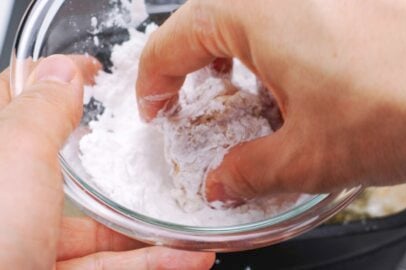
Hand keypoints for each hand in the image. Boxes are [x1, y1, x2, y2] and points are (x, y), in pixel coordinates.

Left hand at [0, 55, 213, 268]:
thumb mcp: (14, 154)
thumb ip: (42, 108)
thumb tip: (63, 69)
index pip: (14, 99)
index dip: (55, 79)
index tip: (95, 73)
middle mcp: (3, 198)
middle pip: (63, 170)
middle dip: (110, 160)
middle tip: (147, 144)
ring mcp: (22, 244)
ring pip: (91, 229)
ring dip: (143, 227)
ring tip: (183, 215)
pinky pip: (103, 267)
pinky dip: (149, 262)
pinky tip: (187, 257)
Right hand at [136, 0, 405, 201]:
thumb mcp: (310, 156)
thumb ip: (250, 172)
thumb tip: (222, 183)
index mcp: (252, 9)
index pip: (171, 42)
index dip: (155, 82)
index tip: (156, 108)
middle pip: (206, 20)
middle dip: (192, 66)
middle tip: (195, 102)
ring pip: (249, 12)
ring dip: (235, 51)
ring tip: (245, 88)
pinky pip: (290, 9)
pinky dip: (276, 38)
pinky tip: (297, 70)